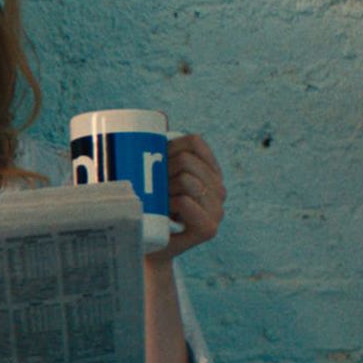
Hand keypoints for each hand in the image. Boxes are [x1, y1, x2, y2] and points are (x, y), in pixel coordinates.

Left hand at [146, 133, 225, 264]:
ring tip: (157, 202)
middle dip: (161, 170)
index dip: (169, 146)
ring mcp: (217, 209)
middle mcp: (218, 188)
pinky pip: (186, 201)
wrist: (143, 247)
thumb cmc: (144, 206)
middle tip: (151, 188)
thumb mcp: (149, 174)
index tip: (154, 161)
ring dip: (163, 189)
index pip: (194, 142)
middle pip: (187, 160)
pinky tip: (165, 213)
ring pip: (187, 180)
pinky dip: (170, 204)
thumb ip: (155, 146)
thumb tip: (160, 115)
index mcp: (208, 171)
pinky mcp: (209, 228)